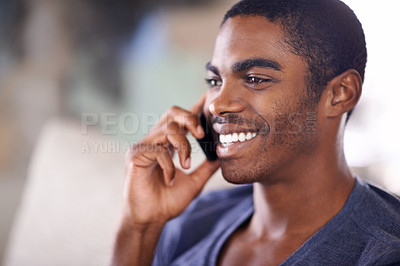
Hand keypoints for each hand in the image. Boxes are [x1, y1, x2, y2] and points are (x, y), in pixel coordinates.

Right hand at [123, 94, 219, 227]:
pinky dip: (169, 165)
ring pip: (167, 130)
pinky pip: (157, 150)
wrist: (151, 219)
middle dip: (189, 118)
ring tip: (186, 165)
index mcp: (168, 145)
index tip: (208, 100)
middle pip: (171, 113)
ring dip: (182, 147)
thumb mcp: (194, 182)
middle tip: (201, 133)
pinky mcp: (135, 156)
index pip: (181, 120)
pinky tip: (170, 179)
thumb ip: (206, 168)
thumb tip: (222, 155)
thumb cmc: (168, 201)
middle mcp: (155, 141)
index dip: (194, 108)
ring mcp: (144, 147)